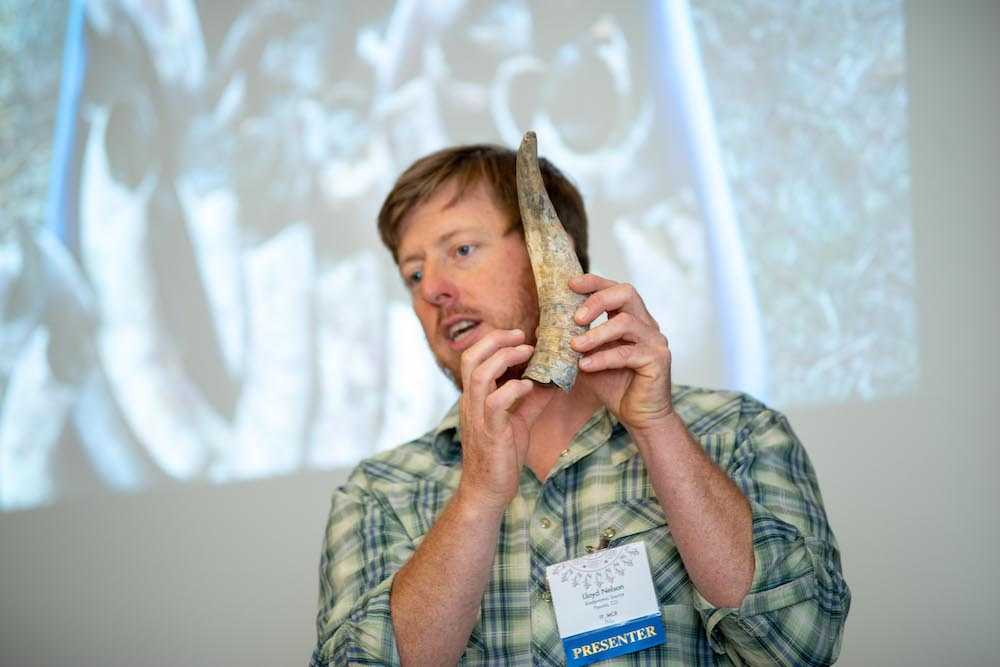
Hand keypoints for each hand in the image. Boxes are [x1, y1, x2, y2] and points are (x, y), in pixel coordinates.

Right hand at [456, 329, 556, 513]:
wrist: (488, 491)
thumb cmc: (501, 456)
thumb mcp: (518, 422)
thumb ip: (530, 401)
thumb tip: (552, 381)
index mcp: (474, 397)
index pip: (474, 357)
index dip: (494, 340)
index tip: (519, 336)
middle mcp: (471, 402)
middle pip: (471, 357)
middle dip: (496, 340)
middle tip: (522, 336)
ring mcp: (477, 416)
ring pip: (480, 375)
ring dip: (504, 358)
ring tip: (527, 352)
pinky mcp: (490, 432)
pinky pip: (496, 403)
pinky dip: (513, 389)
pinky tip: (528, 386)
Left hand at [569, 274, 672, 432]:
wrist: (640, 416)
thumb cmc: (615, 385)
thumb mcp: (587, 359)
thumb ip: (571, 343)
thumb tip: (541, 329)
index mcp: (631, 318)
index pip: (614, 288)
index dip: (594, 282)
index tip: (571, 284)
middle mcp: (646, 324)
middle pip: (626, 293)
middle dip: (597, 300)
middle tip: (575, 317)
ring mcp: (655, 340)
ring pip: (625, 323)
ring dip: (596, 333)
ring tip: (574, 345)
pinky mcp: (657, 359)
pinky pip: (627, 353)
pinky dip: (603, 357)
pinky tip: (585, 366)